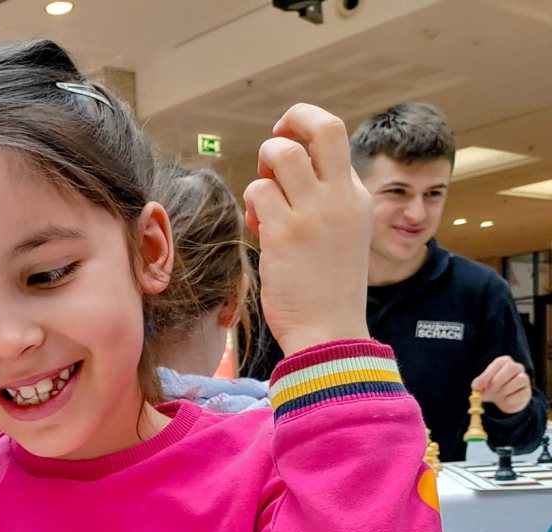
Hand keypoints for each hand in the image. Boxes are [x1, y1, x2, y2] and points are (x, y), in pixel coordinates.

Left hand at [244, 103, 371, 355]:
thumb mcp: (344, 236)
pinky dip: (251, 205)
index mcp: (357, 196)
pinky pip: (257, 192)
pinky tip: (260, 230)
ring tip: (264, 201)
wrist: (330, 332)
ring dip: (262, 169)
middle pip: (324, 125)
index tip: (288, 151)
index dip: (304, 138)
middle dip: (292, 121)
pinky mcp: (285, 232)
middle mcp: (340, 197)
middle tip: (275, 149)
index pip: (333, 140)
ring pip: (281, 153)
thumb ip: (327, 202)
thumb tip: (286, 174)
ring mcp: (314, 212)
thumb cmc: (329, 289)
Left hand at [473, 355, 532, 413]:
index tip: (478, 386)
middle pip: (512, 367)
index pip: (498, 363)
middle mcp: (516, 367)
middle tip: (489, 390)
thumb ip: (479, 384)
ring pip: (520, 379)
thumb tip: (477, 387)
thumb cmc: (491, 389)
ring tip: (497, 395)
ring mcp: (524, 378)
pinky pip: (522, 393)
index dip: (488, 374)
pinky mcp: (527, 391)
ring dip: (505, 390)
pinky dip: (510, 399)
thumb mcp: (482, 386)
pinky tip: (506, 400)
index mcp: (504, 362)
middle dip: (499, 380)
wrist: (504, 401)